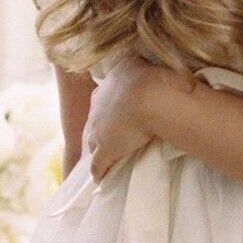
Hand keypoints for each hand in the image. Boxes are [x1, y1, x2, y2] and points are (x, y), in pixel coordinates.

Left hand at [83, 56, 184, 180]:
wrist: (149, 96)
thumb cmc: (151, 78)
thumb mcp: (138, 64)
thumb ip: (135, 66)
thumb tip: (141, 64)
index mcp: (109, 86)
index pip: (103, 99)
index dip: (108, 106)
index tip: (115, 111)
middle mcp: (99, 106)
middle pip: (94, 119)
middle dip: (99, 126)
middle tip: (107, 133)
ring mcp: (99, 129)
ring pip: (92, 141)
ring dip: (95, 149)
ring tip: (100, 156)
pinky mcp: (105, 149)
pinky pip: (98, 163)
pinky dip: (98, 171)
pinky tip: (100, 178)